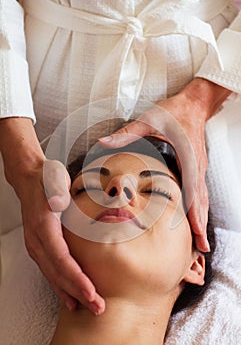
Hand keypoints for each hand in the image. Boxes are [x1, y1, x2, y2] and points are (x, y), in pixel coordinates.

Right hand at [20, 159, 104, 314]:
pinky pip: (51, 272)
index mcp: (43, 226)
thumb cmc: (46, 178)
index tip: (91, 292)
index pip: (61, 258)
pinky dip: (62, 287)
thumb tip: (58, 204)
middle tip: (98, 307)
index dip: (76, 278)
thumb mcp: (54, 177)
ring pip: (54, 276)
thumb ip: (56, 189)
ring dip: (72, 294)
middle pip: (58, 273)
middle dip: (79, 293)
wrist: (31, 180)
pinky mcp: (41, 247)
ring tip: (88, 307)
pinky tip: (71, 298)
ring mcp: (37, 246)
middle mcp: (37, 240)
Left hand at [100, 78, 230, 251]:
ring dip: (201, 220)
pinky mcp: (197, 168)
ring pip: (202, 200)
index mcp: (186, 159)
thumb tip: (103, 143)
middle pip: (201, 202)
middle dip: (201, 226)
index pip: (192, 192)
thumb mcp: (149, 120)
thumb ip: (127, 133)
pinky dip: (200, 209)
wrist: (193, 104)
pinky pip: (200, 192)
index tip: (197, 235)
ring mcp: (198, 169)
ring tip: (200, 242)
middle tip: (201, 249)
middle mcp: (196, 168)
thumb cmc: (174, 113)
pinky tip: (196, 219)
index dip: (195, 215)